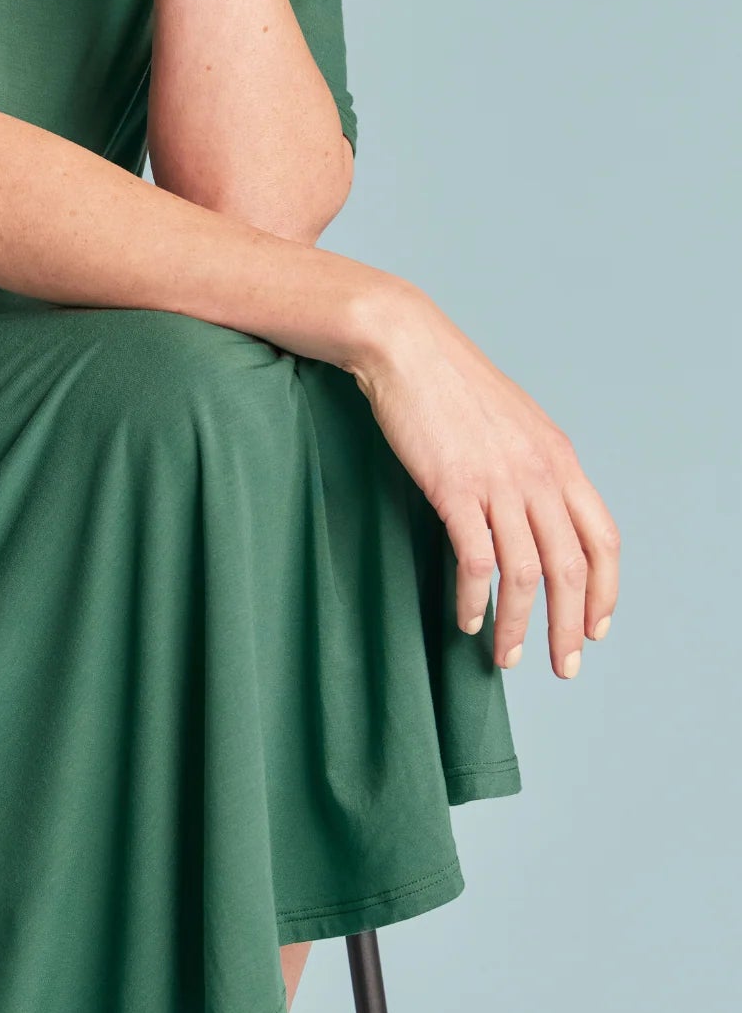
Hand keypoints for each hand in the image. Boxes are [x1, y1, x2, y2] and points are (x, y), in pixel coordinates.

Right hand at [348, 282, 620, 676]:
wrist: (406, 346)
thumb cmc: (451, 384)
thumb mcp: (513, 423)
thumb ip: (533, 467)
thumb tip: (537, 514)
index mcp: (560, 459)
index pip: (602, 539)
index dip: (606, 591)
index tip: (596, 629)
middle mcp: (539, 473)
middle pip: (571, 568)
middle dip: (570, 627)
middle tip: (562, 666)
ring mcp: (498, 482)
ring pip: (525, 574)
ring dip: (519, 625)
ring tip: (507, 658)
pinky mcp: (453, 487)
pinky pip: (475, 560)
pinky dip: (473, 598)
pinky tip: (466, 619)